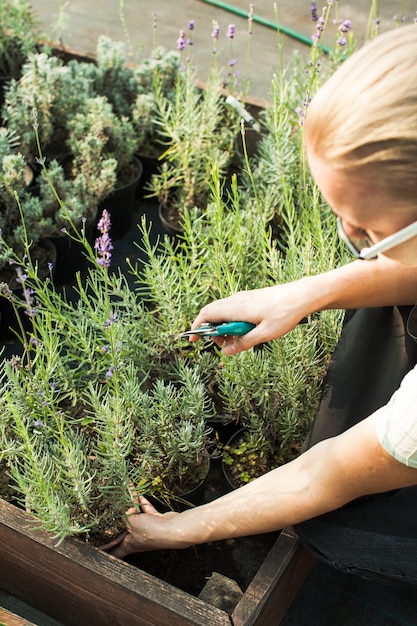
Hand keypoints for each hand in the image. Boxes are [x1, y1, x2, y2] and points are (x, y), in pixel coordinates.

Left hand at [108, 496, 179, 557]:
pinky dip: (141, 502)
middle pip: (124, 530)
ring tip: (123, 495)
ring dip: (131, 506)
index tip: (96, 550)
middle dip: (118, 521)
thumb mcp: (131, 522)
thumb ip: (125, 514)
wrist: (172, 528)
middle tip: (107, 514)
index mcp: (129, 544)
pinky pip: (145, 510)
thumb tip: (125, 509)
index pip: (114, 552)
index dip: (105, 552)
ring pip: (135, 516)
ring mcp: (147, 529)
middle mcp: (137, 538)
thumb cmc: (150, 531)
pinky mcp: (155, 520)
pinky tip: (135, 492)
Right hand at [191, 283, 309, 354]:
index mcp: (236, 308)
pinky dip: (231, 320)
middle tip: (220, 344)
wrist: (302, 296)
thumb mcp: (265, 334)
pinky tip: (244, 330)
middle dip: (210, 329)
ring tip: (235, 340)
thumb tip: (226, 351)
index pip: (207, 315)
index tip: (194, 339)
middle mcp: (236, 300)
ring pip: (222, 310)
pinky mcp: (250, 298)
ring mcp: (243, 297)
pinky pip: (233, 308)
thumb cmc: (285, 313)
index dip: (197, 326)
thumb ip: (243, 343)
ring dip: (222, 326)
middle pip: (212, 312)